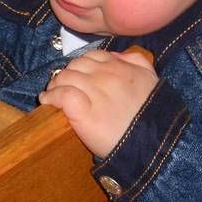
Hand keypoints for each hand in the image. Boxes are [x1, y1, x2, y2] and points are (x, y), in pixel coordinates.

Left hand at [39, 49, 158, 157]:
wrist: (154, 145)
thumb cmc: (152, 117)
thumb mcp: (152, 81)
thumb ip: (137, 61)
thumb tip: (116, 56)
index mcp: (121, 68)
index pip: (92, 56)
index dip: (81, 66)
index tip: (77, 76)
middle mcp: (107, 75)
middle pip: (75, 65)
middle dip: (67, 74)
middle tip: (62, 87)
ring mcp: (95, 91)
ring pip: (65, 77)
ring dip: (55, 85)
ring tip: (53, 95)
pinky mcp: (83, 111)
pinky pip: (62, 94)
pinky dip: (51, 97)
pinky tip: (47, 102)